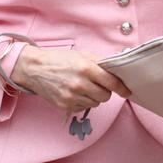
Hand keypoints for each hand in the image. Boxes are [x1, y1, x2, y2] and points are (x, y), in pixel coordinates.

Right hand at [12, 46, 130, 112]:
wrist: (35, 69)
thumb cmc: (61, 60)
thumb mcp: (83, 55)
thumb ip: (101, 63)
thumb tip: (118, 69)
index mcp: (87, 69)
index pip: (112, 83)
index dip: (122, 88)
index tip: (127, 91)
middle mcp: (80, 84)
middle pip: (105, 96)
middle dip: (105, 91)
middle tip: (99, 85)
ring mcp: (71, 97)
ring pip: (95, 103)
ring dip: (94, 97)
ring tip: (85, 87)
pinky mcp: (65, 106)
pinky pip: (83, 108)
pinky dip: (83, 102)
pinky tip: (76, 93)